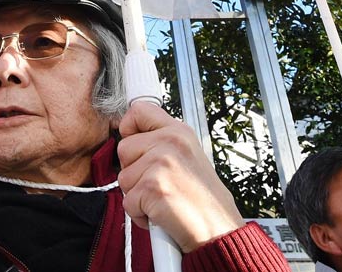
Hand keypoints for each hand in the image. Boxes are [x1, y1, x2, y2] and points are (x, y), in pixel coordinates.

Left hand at [117, 101, 243, 252]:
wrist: (218, 230)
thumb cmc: (205, 201)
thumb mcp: (189, 156)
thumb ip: (163, 143)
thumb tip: (132, 136)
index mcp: (179, 132)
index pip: (139, 111)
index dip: (129, 127)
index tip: (133, 140)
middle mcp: (170, 142)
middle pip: (124, 148)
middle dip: (133, 171)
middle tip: (157, 184)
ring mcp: (160, 164)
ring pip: (123, 177)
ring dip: (137, 196)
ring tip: (162, 201)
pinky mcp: (151, 188)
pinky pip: (127, 202)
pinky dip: (140, 215)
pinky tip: (161, 215)